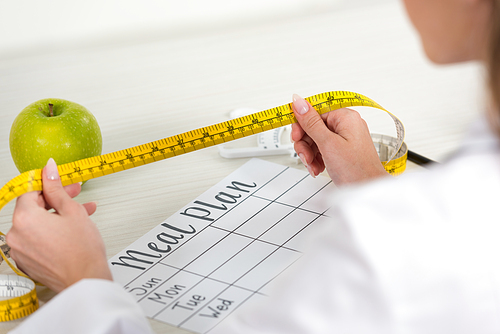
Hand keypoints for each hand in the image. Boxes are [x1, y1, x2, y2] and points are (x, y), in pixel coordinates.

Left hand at [6, 158, 111, 292]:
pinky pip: (37, 239)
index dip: (46, 183)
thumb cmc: (82, 250)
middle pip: (32, 207)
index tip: (57, 180)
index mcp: (24, 219)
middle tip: (74, 194)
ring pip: (37, 223)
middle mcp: (16, 235)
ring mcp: (20, 250)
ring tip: (81, 213)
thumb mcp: (72, 211)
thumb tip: (48, 171)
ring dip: (57, 215)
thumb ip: (56, 188)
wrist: (86, 278)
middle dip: (55, 199)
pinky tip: (71, 228)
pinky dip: (51, 231)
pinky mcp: (27, 261)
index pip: (29, 191)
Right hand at [290, 94, 388, 185]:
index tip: (295, 137)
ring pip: (316, 140)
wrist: (368, 190)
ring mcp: (345, 138)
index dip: (302, 126)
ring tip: (313, 165)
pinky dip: (317, 159)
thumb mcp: (328, 144)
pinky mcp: (343, 150)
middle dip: (306, 144)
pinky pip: (323, 149)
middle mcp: (346, 125)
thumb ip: (311, 122)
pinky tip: (318, 168)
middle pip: (313, 128)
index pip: (314, 113)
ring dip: (310, 155)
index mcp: (345, 117)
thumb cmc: (356, 169)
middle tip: (305, 156)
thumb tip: (299, 102)